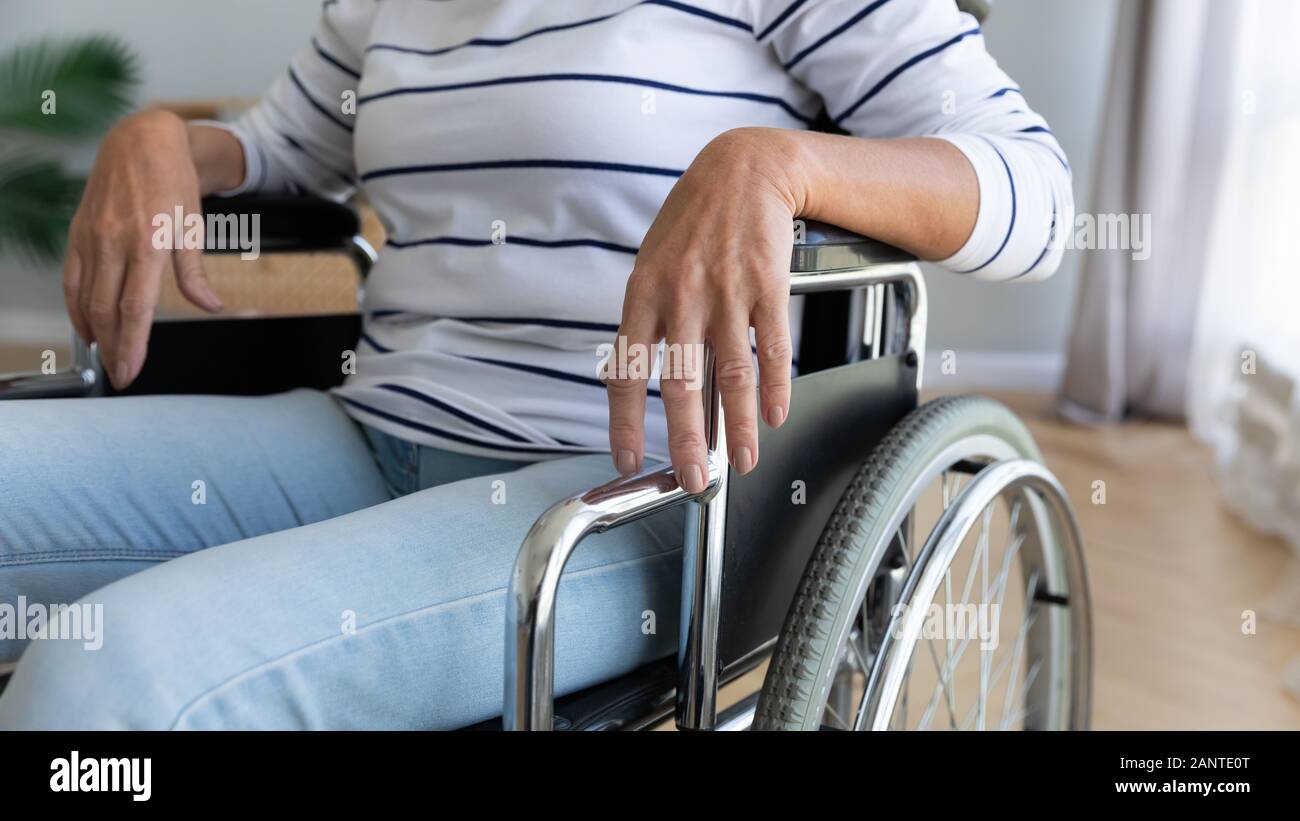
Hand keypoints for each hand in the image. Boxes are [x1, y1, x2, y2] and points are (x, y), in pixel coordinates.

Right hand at [63, 109, 226, 389]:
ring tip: (105, 357)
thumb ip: (195, 273)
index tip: (131, 371)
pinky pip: (71, 279)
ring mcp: (91, 238)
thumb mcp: (194, 227)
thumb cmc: (173, 183)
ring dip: (93, 333)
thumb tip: (210, 306)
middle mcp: (113, 243)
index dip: (132, 345)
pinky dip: (76, 308)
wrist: (140, 141)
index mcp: (147, 244)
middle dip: (112, 349)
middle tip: (120, 375)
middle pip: (106, 311)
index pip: (135, 308)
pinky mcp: (77, 233)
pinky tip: (87, 326)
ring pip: (84, 298)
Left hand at [607, 128, 804, 491]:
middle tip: (691, 479)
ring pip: (733, 374)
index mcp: (643, 294)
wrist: (743, 169)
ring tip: (741, 459)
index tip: (627, 458)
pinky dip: (775, 387)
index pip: (627, 370)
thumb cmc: (693, 223)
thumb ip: (646, 319)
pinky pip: (772, 347)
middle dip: (687, 441)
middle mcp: (681, 295)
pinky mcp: (767, 285)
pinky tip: (775, 414)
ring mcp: (726, 291)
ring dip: (740, 426)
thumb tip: (634, 380)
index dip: (625, 420)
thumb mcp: (652, 264)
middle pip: (683, 384)